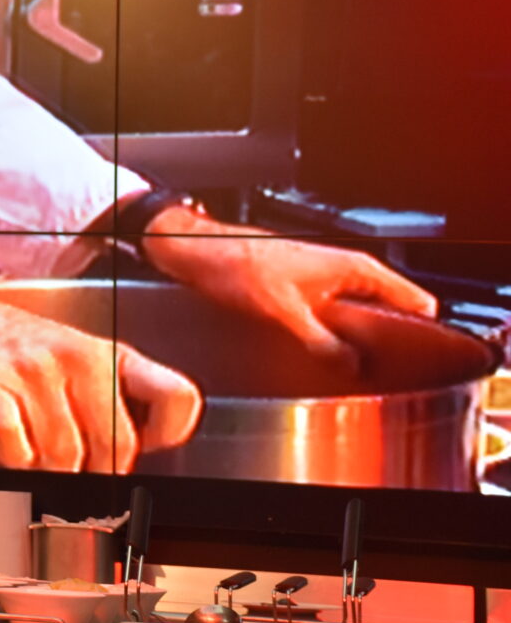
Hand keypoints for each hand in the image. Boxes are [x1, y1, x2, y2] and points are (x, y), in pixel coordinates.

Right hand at [0, 280, 201, 473]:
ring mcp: (36, 368)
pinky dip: (7, 459)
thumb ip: (97, 406)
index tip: (141, 450)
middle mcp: (80, 358)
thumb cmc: (2, 347)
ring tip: (25, 455)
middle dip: (88, 474)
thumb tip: (115, 468)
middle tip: (64, 469)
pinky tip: (1, 446)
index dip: (164, 437)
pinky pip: (14, 445)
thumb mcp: (65, 363)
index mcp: (108, 355)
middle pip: (113, 450)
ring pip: (62, 456)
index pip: (176, 398)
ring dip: (40, 469)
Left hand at [143, 207, 437, 366]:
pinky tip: (319, 353)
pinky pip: (334, 317)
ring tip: (345, 365)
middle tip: (376, 370)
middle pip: (390, 313)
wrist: (199, 252)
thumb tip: (350, 365)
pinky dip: (333, 335)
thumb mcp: (285, 313)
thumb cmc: (235, 264)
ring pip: (360, 316)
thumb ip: (324, 343)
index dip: (423, 333)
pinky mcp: (305, 289)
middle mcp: (346, 270)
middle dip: (387, 343)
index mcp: (355, 267)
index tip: (419, 360)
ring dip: (355, 340)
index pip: (416, 302)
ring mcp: (326, 279)